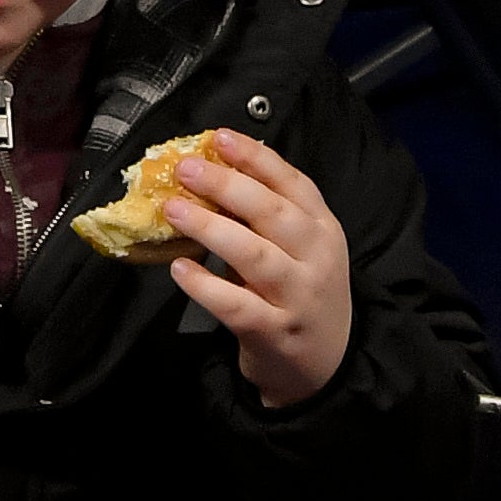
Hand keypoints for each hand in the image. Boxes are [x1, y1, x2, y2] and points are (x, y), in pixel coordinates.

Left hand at [154, 132, 358, 407]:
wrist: (327, 362)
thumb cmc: (301, 292)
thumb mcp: (300, 248)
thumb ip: (265, 215)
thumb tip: (208, 174)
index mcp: (323, 227)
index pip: (292, 183)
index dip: (255, 157)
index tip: (218, 137)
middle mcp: (316, 258)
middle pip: (272, 213)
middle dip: (226, 185)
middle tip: (186, 169)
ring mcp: (298, 297)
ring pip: (253, 255)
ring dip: (209, 228)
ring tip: (173, 210)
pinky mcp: (275, 332)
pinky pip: (235, 304)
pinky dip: (205, 285)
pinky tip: (180, 269)